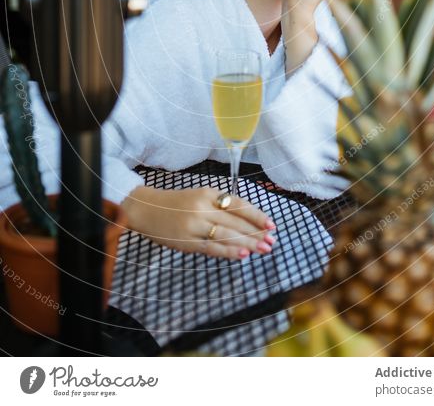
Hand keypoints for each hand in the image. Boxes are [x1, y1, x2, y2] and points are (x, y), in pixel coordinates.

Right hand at [122, 185, 275, 259]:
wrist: (146, 209)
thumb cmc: (177, 203)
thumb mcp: (199, 196)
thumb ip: (220, 206)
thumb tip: (248, 222)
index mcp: (208, 194)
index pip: (238, 204)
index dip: (257, 215)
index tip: (271, 224)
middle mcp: (203, 208)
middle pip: (236, 221)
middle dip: (256, 233)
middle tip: (272, 242)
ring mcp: (195, 225)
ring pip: (227, 235)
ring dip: (248, 243)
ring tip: (263, 249)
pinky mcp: (187, 241)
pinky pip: (212, 248)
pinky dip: (229, 252)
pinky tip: (242, 254)